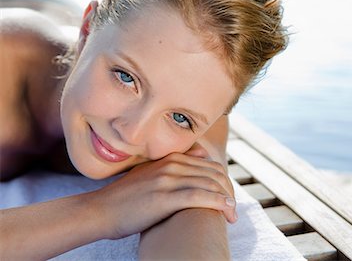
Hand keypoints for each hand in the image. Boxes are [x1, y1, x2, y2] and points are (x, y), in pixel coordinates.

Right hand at [92, 151, 236, 239]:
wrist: (100, 210)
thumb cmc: (127, 197)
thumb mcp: (151, 173)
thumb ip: (176, 164)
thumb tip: (202, 154)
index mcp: (171, 158)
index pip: (210, 165)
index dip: (224, 182)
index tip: (227, 198)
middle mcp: (172, 165)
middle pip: (214, 173)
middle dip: (229, 191)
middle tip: (233, 209)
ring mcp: (167, 179)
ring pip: (210, 184)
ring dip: (227, 200)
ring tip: (232, 215)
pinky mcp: (163, 197)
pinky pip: (199, 196)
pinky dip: (218, 203)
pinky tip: (227, 210)